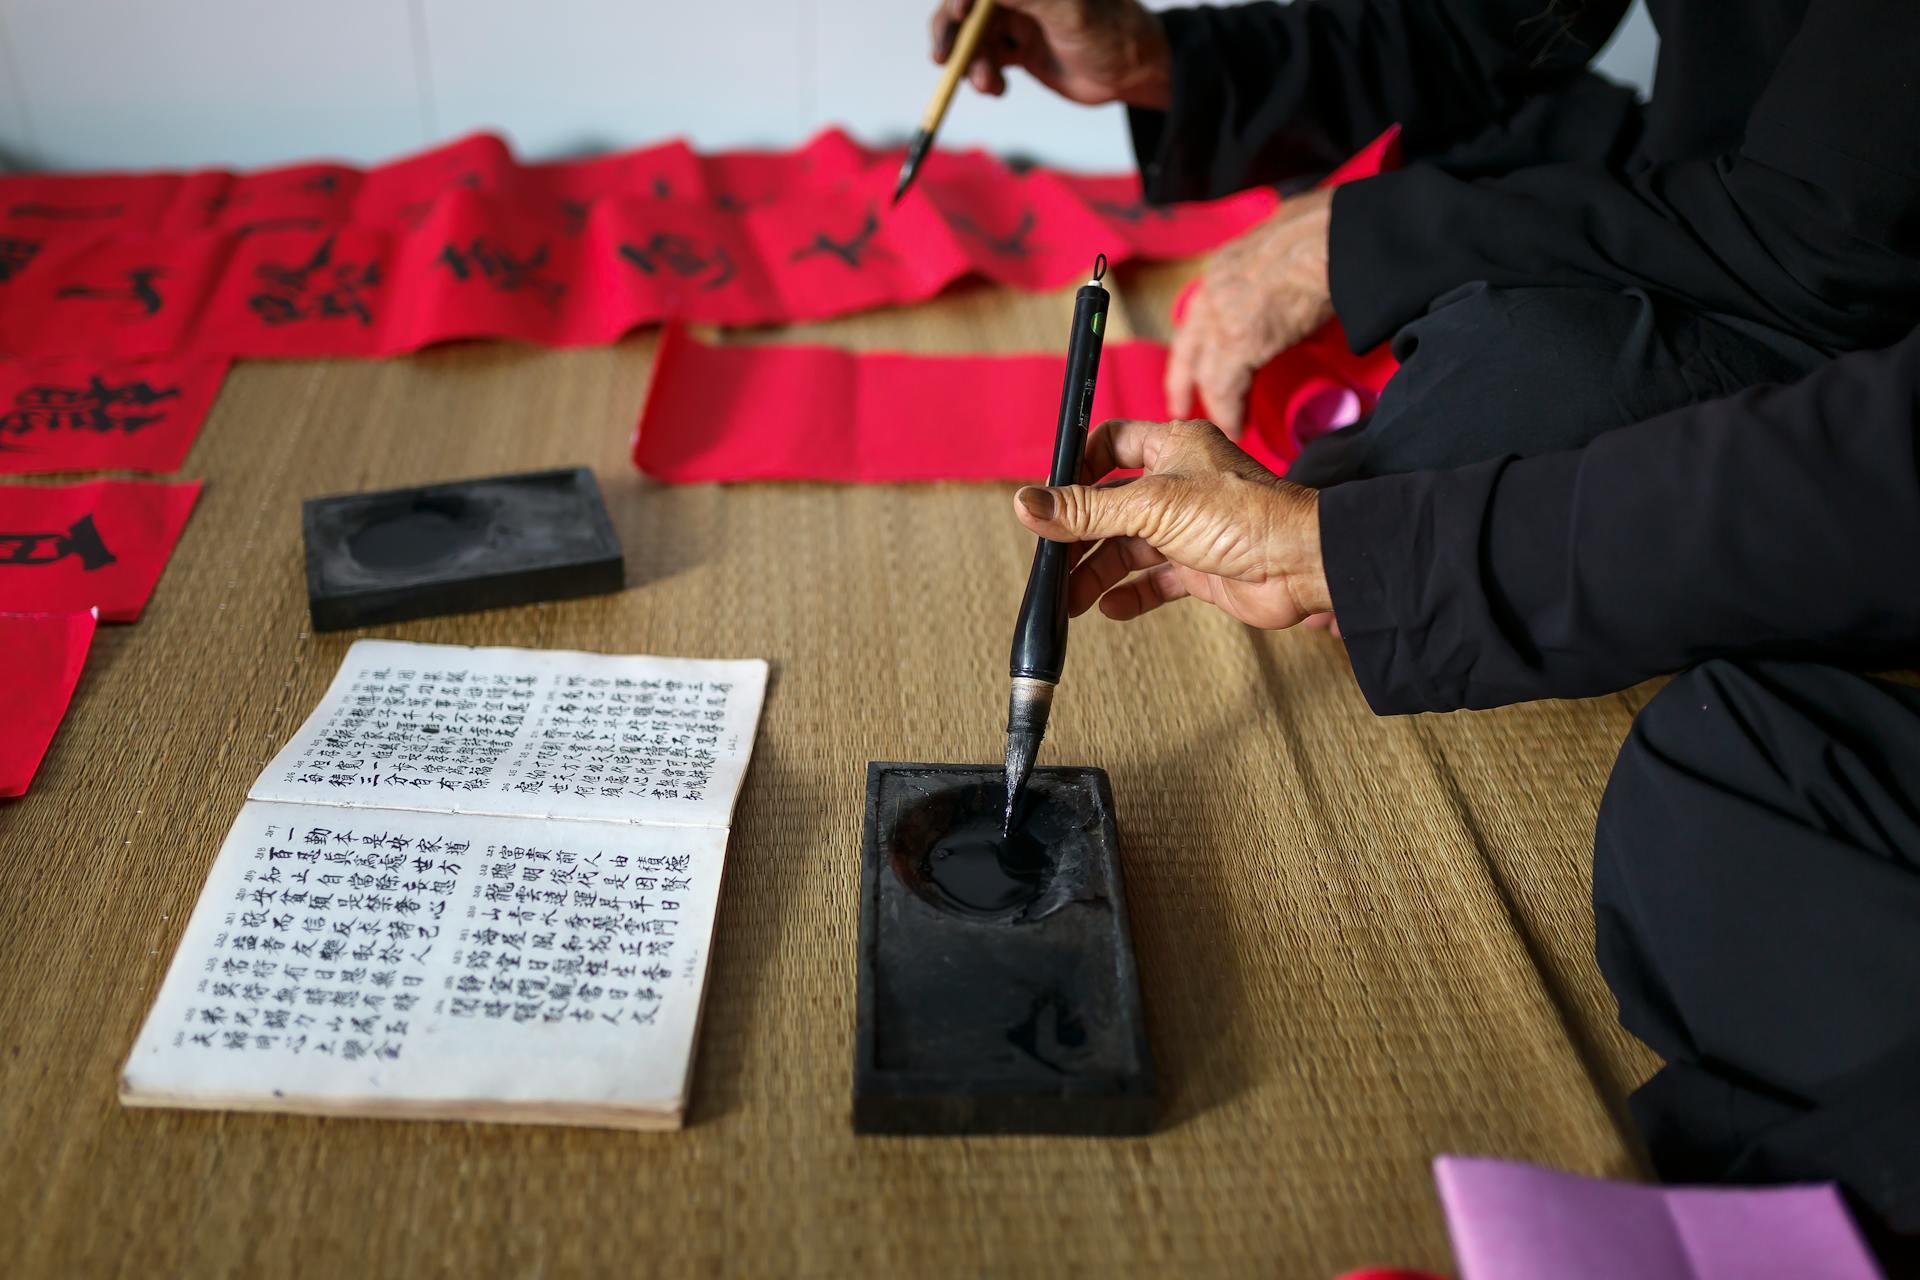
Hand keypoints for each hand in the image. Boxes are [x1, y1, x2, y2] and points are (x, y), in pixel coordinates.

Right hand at [929, 0, 1170, 107]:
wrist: (1132, 73)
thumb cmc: (1112, 33)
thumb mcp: (1070, 11)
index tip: (958, 16)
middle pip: (967, 8)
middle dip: (954, 34)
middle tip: (944, 61)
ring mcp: (1017, 19)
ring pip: (972, 37)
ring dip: (970, 62)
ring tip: (989, 85)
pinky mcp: (1018, 47)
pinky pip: (984, 58)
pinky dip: (982, 76)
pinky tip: (997, 89)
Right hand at [1012, 418, 1332, 629]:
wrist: (1301, 565)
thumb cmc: (1243, 516)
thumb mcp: (1151, 506)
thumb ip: (1087, 509)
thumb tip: (1028, 504)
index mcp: (1173, 448)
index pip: (1112, 444)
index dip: (1079, 468)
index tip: (1051, 497)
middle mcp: (1180, 484)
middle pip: (1112, 505)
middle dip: (1080, 535)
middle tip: (1050, 561)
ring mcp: (1191, 526)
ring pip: (1130, 547)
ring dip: (1098, 572)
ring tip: (1069, 599)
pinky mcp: (1202, 566)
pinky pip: (1155, 580)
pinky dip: (1131, 594)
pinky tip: (1110, 608)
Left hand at [1166, 188, 1335, 438]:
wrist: (1341, 236)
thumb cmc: (1331, 231)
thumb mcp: (1290, 242)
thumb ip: (1278, 267)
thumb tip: (1293, 283)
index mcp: (1228, 262)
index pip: (1202, 310)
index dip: (1201, 340)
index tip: (1200, 360)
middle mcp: (1216, 286)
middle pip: (1189, 343)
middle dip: (1183, 377)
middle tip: (1179, 404)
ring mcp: (1223, 313)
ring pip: (1206, 369)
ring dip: (1214, 401)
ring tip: (1224, 425)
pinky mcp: (1240, 341)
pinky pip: (1225, 387)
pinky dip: (1230, 412)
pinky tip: (1236, 428)